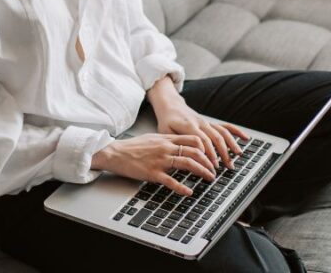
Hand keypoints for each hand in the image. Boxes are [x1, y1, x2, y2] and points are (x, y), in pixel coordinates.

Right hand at [90, 133, 217, 195]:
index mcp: (166, 139)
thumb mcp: (153, 139)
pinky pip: (171, 181)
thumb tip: (181, 145)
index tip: (212, 156)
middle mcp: (166, 148)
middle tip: (215, 170)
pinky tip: (189, 192)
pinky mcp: (153, 173)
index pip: (193, 139)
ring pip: (187, 163)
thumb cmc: (133, 147)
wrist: (116, 153)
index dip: (206, 148)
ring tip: (209, 178)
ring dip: (202, 171)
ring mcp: (160, 160)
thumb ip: (168, 141)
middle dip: (208, 161)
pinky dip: (182, 187)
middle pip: (195, 151)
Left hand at [153, 99, 248, 171]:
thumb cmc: (167, 122)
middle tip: (228, 166)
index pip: (202, 141)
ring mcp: (207, 123)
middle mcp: (201, 123)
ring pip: (222, 133)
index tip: (212, 166)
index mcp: (189, 126)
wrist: (170, 106)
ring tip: (238, 156)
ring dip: (231, 144)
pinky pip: (225, 126)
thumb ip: (176, 143)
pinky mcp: (210, 123)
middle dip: (223, 153)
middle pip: (215, 138)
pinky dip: (236, 132)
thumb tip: (184, 156)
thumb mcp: (165, 132)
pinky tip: (245, 138)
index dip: (209, 153)